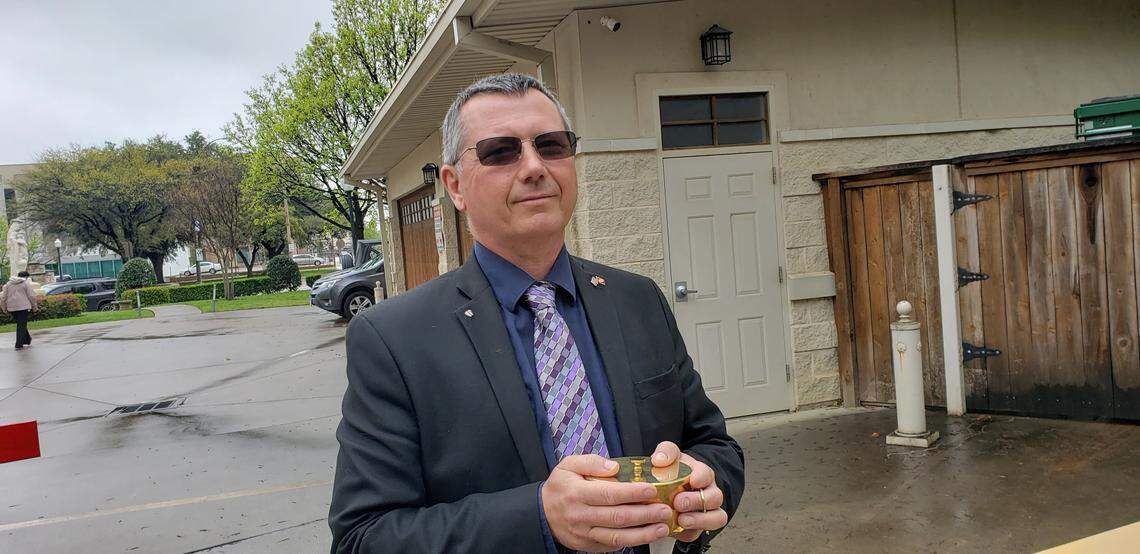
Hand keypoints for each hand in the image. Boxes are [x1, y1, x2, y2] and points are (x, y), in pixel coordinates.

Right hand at [542, 454, 674, 550]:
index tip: (652, 490)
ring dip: (643, 534)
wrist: (542, 513)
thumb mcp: (568, 465)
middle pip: (617, 517)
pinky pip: (611, 546)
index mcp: (577, 493)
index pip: (609, 494)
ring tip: (662, 527)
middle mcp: (581, 515)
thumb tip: (614, 466)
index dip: (632, 493)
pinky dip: (631, 542)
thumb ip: (591, 462)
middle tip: (665, 510)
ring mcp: (584, 533)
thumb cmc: (560, 487)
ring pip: (617, 537)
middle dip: (645, 515)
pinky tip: (646, 535)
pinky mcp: (588, 545)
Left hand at [651, 441, 727, 542]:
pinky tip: (674, 529)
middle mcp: (708, 493)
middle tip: (679, 502)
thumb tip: (660, 459)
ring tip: (682, 520)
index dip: (702, 477)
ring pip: (716, 518)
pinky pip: (697, 533)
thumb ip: (666, 452)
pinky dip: (688, 532)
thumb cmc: (672, 472)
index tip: (693, 480)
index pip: (707, 474)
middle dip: (697, 501)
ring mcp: (705, 512)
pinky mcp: (696, 528)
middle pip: (715, 498)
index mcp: (702, 474)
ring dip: (700, 520)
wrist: (666, 489)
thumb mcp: (668, 456)